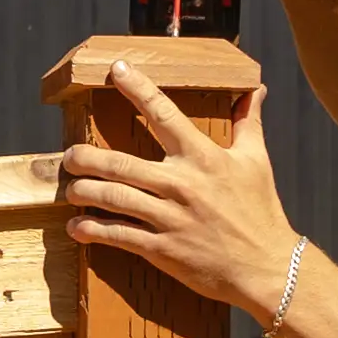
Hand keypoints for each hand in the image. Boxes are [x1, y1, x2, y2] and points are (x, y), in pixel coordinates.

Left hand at [48, 59, 303, 321]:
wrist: (267, 268)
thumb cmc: (261, 213)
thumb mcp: (257, 162)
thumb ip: (249, 123)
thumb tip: (257, 90)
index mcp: (203, 158)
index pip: (164, 114)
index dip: (138, 88)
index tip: (117, 70)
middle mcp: (182, 184)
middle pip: (121, 163)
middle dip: (87, 157)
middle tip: (70, 154)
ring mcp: (170, 218)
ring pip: (113, 198)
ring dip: (84, 191)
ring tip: (71, 188)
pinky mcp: (162, 249)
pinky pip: (119, 235)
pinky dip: (93, 230)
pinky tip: (77, 226)